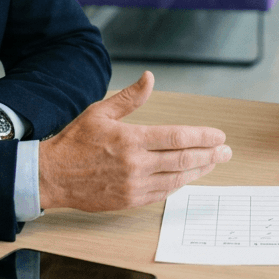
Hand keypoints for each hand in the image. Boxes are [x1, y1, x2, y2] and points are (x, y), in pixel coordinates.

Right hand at [38, 71, 231, 211]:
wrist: (52, 176)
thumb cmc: (74, 143)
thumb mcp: (100, 112)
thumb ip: (130, 98)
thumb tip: (150, 78)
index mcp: (131, 139)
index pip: (177, 137)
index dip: (202, 137)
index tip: (218, 136)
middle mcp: (136, 164)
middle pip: (183, 159)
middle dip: (209, 155)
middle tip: (226, 151)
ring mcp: (134, 186)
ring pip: (176, 179)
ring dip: (199, 171)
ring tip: (213, 163)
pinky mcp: (129, 201)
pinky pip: (162, 193)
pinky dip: (179, 184)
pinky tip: (188, 177)